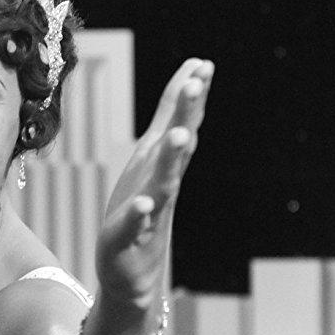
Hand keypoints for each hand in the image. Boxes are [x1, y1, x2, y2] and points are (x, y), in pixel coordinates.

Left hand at [96, 58, 213, 308]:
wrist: (130, 270)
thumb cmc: (141, 206)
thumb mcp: (153, 154)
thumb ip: (170, 113)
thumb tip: (191, 72)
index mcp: (163, 163)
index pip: (181, 123)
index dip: (190, 95)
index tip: (203, 64)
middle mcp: (161, 183)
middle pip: (178, 145)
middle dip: (186, 114)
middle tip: (196, 83)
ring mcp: (150, 211)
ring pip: (164, 182)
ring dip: (172, 160)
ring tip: (179, 136)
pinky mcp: (130, 238)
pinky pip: (137, 225)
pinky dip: (141, 215)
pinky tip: (143, 205)